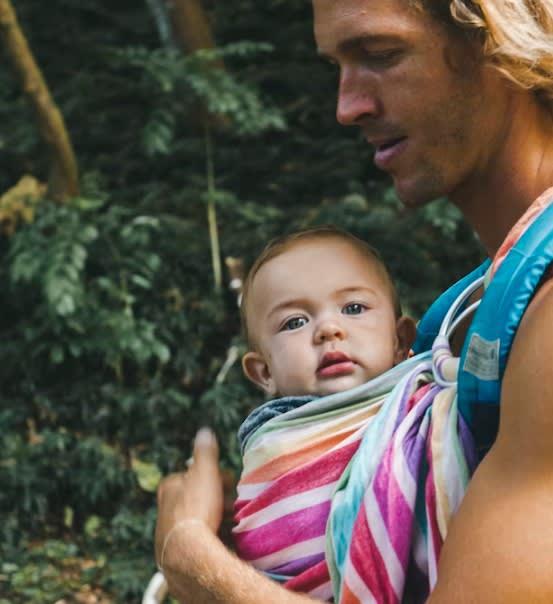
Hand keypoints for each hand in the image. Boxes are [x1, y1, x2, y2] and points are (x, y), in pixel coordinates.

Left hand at [155, 427, 223, 567]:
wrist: (188, 553)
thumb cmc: (196, 507)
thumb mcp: (204, 472)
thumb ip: (205, 452)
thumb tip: (205, 433)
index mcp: (169, 487)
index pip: (194, 474)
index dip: (214, 476)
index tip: (228, 481)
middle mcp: (165, 508)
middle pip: (198, 497)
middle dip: (217, 498)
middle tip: (232, 503)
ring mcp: (170, 532)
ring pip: (199, 519)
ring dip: (217, 518)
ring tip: (232, 522)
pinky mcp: (178, 552)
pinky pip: (199, 540)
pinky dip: (212, 537)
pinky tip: (224, 539)